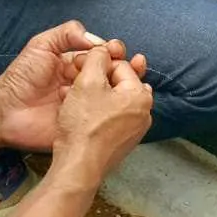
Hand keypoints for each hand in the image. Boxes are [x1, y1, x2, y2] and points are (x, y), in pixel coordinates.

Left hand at [0, 21, 146, 154]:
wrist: (5, 112)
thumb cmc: (21, 77)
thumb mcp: (41, 45)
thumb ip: (66, 34)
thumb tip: (96, 40)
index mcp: (77, 64)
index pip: (103, 54)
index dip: (114, 51)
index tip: (116, 50)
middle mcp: (86, 83)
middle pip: (114, 74)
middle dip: (127, 67)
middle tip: (134, 66)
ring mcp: (87, 105)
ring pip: (114, 95)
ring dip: (127, 88)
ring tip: (136, 83)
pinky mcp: (85, 124)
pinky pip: (104, 117)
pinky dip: (117, 111)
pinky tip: (124, 104)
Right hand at [52, 46, 154, 185]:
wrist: (79, 166)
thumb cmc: (84, 124)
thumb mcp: (87, 81)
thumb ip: (96, 58)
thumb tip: (102, 50)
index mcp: (140, 95)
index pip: (119, 66)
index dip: (96, 63)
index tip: (77, 66)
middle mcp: (144, 113)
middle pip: (118, 84)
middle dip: (96, 79)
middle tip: (75, 80)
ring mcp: (134, 130)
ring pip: (113, 102)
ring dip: (93, 95)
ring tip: (73, 96)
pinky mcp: (121, 144)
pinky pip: (110, 119)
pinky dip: (96, 113)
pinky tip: (78, 114)